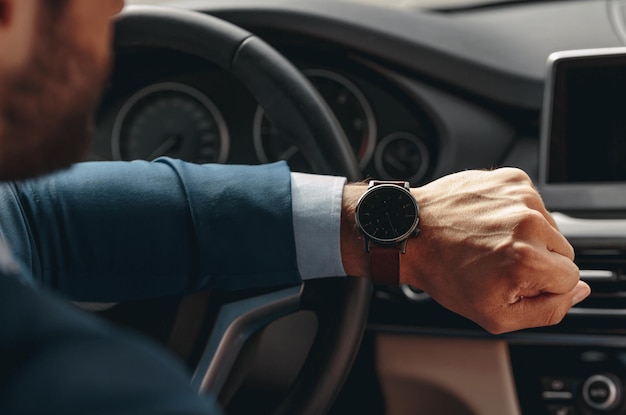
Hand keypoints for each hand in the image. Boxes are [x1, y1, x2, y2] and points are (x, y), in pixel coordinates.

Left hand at [341, 168, 589, 333]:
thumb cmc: (443, 272)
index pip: (570, 279)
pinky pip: (532, 204)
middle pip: (563, 252)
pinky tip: (487, 222)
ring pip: (549, 227)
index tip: (512, 280)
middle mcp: (529, 222)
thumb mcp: (494, 315)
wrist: (411, 232)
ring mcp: (521, 196)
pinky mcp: (512, 179)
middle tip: (497, 262)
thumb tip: (579, 290)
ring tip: (489, 241)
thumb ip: (547, 310)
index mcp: (527, 259)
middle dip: (537, 261)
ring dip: (527, 236)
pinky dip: (515, 214)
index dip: (541, 286)